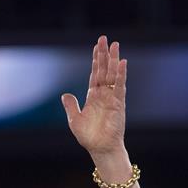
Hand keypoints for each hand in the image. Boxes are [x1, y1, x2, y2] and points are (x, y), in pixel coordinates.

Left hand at [61, 35, 127, 158]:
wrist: (100, 148)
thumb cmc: (89, 136)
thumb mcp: (74, 120)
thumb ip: (71, 106)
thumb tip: (65, 94)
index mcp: (93, 97)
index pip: (94, 74)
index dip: (95, 61)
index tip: (96, 47)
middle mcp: (103, 94)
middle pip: (104, 70)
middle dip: (104, 54)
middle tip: (104, 38)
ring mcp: (112, 97)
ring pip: (112, 74)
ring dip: (114, 60)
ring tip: (115, 45)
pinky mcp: (118, 104)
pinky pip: (120, 86)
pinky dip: (120, 75)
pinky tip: (122, 63)